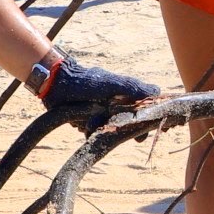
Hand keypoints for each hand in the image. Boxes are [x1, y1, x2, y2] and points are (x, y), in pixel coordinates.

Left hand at [38, 55, 162, 122]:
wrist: (56, 85)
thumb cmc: (85, 81)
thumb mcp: (111, 84)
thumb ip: (133, 88)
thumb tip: (157, 92)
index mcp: (126, 93)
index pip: (147, 105)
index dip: (150, 116)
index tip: (147, 126)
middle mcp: (117, 103)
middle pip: (131, 122)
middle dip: (123, 127)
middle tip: (122, 132)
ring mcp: (104, 113)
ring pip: (112, 128)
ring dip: (103, 128)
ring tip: (92, 121)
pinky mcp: (91, 120)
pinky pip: (96, 132)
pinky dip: (91, 130)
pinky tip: (84, 124)